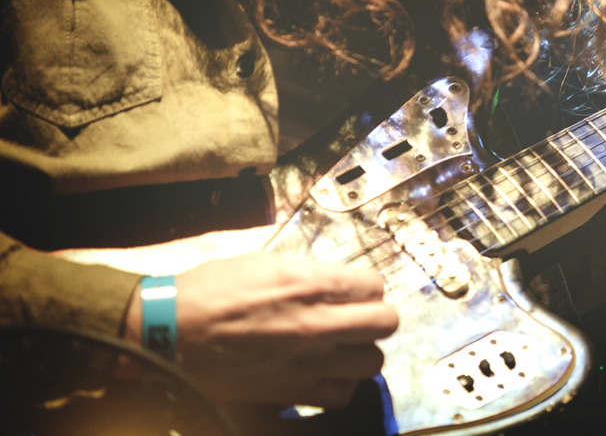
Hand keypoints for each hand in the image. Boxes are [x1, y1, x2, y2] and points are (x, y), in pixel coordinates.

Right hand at [124, 251, 398, 407]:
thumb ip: (309, 272)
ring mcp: (307, 362)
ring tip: (341, 346)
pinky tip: (324, 373)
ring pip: (372, 362)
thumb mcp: (264, 262)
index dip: (366, 287)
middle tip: (356, 317)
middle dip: (374, 317)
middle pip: (385, 323)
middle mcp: (316, 323)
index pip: (375, 285)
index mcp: (309, 283)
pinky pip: (342, 394)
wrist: (169, 333)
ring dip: (360, 352)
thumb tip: (336, 281)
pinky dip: (338, 384)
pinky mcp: (291, 392)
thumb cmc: (209, 291)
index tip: (355, 291)